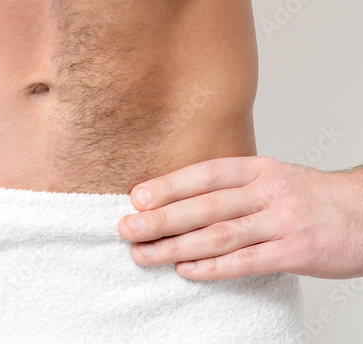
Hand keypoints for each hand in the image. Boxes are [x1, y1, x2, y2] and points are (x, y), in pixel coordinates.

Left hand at [118, 155, 362, 279]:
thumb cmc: (312, 198)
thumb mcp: (273, 178)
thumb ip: (235, 186)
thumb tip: (182, 197)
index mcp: (258, 168)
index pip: (204, 174)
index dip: (168, 185)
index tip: (136, 196)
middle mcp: (266, 191)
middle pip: (204, 206)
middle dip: (161, 218)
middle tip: (127, 228)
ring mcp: (281, 221)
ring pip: (219, 235)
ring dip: (176, 246)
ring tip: (145, 254)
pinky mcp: (294, 252)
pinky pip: (246, 262)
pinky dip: (212, 268)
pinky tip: (186, 271)